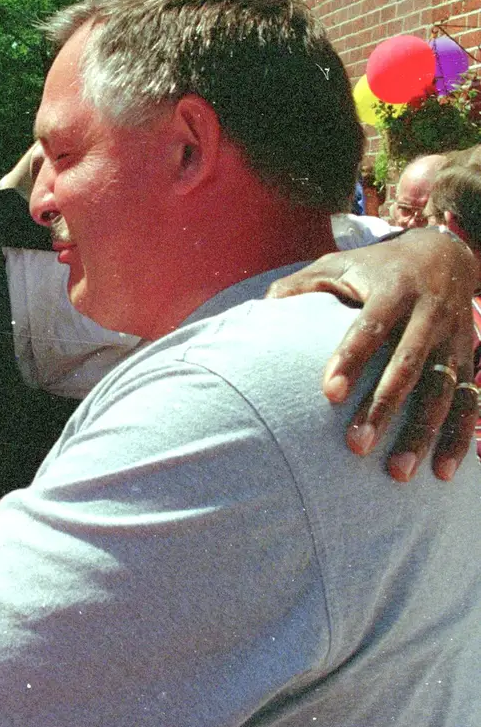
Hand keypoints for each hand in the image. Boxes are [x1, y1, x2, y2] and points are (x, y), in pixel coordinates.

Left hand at [268, 227, 478, 480]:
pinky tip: (442, 473)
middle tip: (356, 446)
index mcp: (394, 290)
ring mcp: (454, 340)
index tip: (329, 394)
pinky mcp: (469, 360)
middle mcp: (430, 315)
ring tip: (397, 472)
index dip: (352, 359)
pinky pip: (469, 403)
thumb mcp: (341, 264)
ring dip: (422, 433)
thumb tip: (265, 307)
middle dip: (384, 406)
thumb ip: (303, 285)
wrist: (447, 253)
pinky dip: (459, 438)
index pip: (371, 326)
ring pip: (442, 390)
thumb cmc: (378, 268)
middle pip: (409, 365)